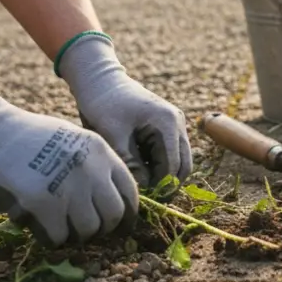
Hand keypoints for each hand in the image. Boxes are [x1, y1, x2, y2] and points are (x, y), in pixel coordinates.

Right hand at [0, 69, 138, 247]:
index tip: (120, 226)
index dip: (126, 214)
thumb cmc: (28, 138)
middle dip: (102, 229)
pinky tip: (37, 223)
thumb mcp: (73, 140)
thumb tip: (112, 204)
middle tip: (84, 229)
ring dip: (74, 235)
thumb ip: (95, 167)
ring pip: (88, 231)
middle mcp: (89, 169)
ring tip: (56, 223)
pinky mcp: (42, 205)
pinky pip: (58, 238)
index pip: (129, 192)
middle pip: (113, 216)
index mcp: (100, 151)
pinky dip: (49, 237)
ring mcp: (67, 187)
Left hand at [57, 32, 192, 188]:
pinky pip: (169, 154)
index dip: (160, 188)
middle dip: (165, 185)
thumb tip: (145, 192)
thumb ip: (131, 164)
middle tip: (143, 199)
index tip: (141, 201)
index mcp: (168, 124)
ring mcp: (175, 125)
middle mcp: (178, 124)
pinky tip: (138, 171)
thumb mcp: (113, 136)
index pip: (173, 167)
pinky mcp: (167, 127)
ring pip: (178, 162)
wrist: (99, 80)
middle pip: (182, 167)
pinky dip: (157, 166)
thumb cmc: (103, 104)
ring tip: (139, 186)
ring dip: (162, 177)